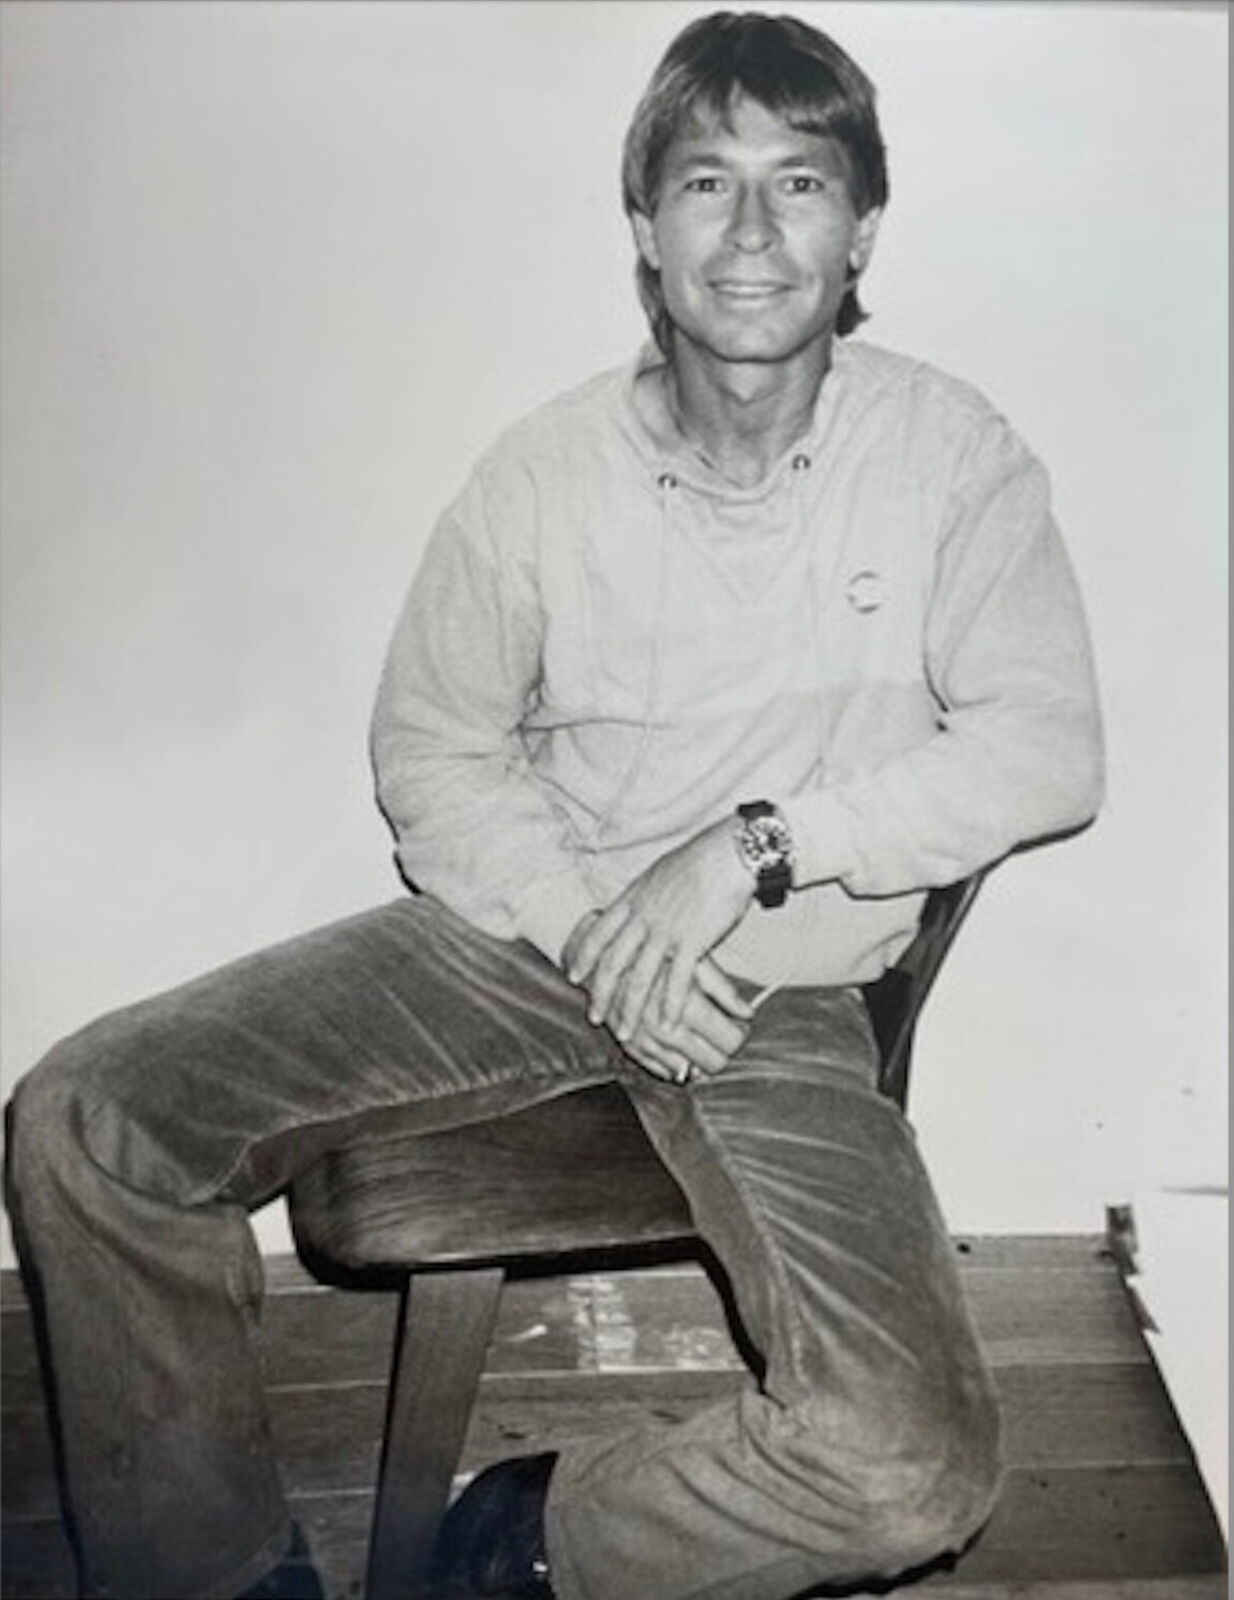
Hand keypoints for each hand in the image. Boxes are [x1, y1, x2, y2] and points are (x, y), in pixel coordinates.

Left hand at [564, 817, 754, 1039]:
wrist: (727, 854)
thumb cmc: (699, 861)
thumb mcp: (658, 875)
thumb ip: (644, 896)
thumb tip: (635, 904)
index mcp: (633, 899)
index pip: (599, 933)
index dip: (584, 957)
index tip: (573, 975)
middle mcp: (643, 917)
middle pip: (613, 962)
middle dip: (600, 993)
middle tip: (594, 1016)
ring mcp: (666, 931)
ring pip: (640, 977)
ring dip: (630, 1009)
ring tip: (625, 1032)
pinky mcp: (693, 941)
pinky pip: (678, 980)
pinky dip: (671, 1004)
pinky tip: (668, 1023)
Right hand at [616, 959, 752, 1085]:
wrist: (600, 953)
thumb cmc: (651, 950)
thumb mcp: (692, 960)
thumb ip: (722, 988)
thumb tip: (747, 1012)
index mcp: (685, 1004)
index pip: (730, 1039)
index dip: (739, 1034)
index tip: (738, 1027)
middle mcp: (666, 1028)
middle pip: (713, 1061)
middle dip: (723, 1051)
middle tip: (723, 1035)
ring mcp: (647, 1041)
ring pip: (689, 1071)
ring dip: (700, 1061)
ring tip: (702, 1040)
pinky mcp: (629, 1047)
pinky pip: (660, 1071)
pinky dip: (674, 1066)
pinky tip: (680, 1052)